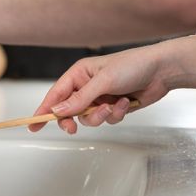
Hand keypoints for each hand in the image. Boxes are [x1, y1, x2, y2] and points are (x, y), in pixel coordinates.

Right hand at [29, 45, 172, 133]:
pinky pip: (106, 120)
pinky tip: (127, 102)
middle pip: (69, 111)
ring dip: (100, 117)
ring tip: (114, 107)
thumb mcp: (103, 81)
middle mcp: (87, 86)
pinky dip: (116, 114)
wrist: (163, 70)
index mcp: (79, 74)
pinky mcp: (113, 106)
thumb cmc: (133, 66)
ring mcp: (100, 98)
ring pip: (88, 118)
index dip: (43, 110)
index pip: (55, 94)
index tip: (32, 124)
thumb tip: (57, 110)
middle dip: (73, 120)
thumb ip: (79, 99)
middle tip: (73, 129)